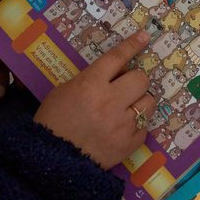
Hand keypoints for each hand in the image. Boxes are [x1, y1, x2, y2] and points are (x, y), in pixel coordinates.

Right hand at [34, 31, 153, 169]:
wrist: (51, 162)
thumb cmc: (53, 122)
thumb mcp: (63, 92)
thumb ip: (89, 80)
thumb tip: (113, 74)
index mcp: (90, 85)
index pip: (117, 58)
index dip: (132, 45)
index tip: (143, 37)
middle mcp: (110, 102)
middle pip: (141, 79)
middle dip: (136, 80)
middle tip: (127, 87)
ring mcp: (122, 125)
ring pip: (148, 103)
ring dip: (140, 102)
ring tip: (127, 109)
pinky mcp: (128, 145)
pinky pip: (144, 128)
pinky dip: (135, 127)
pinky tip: (122, 129)